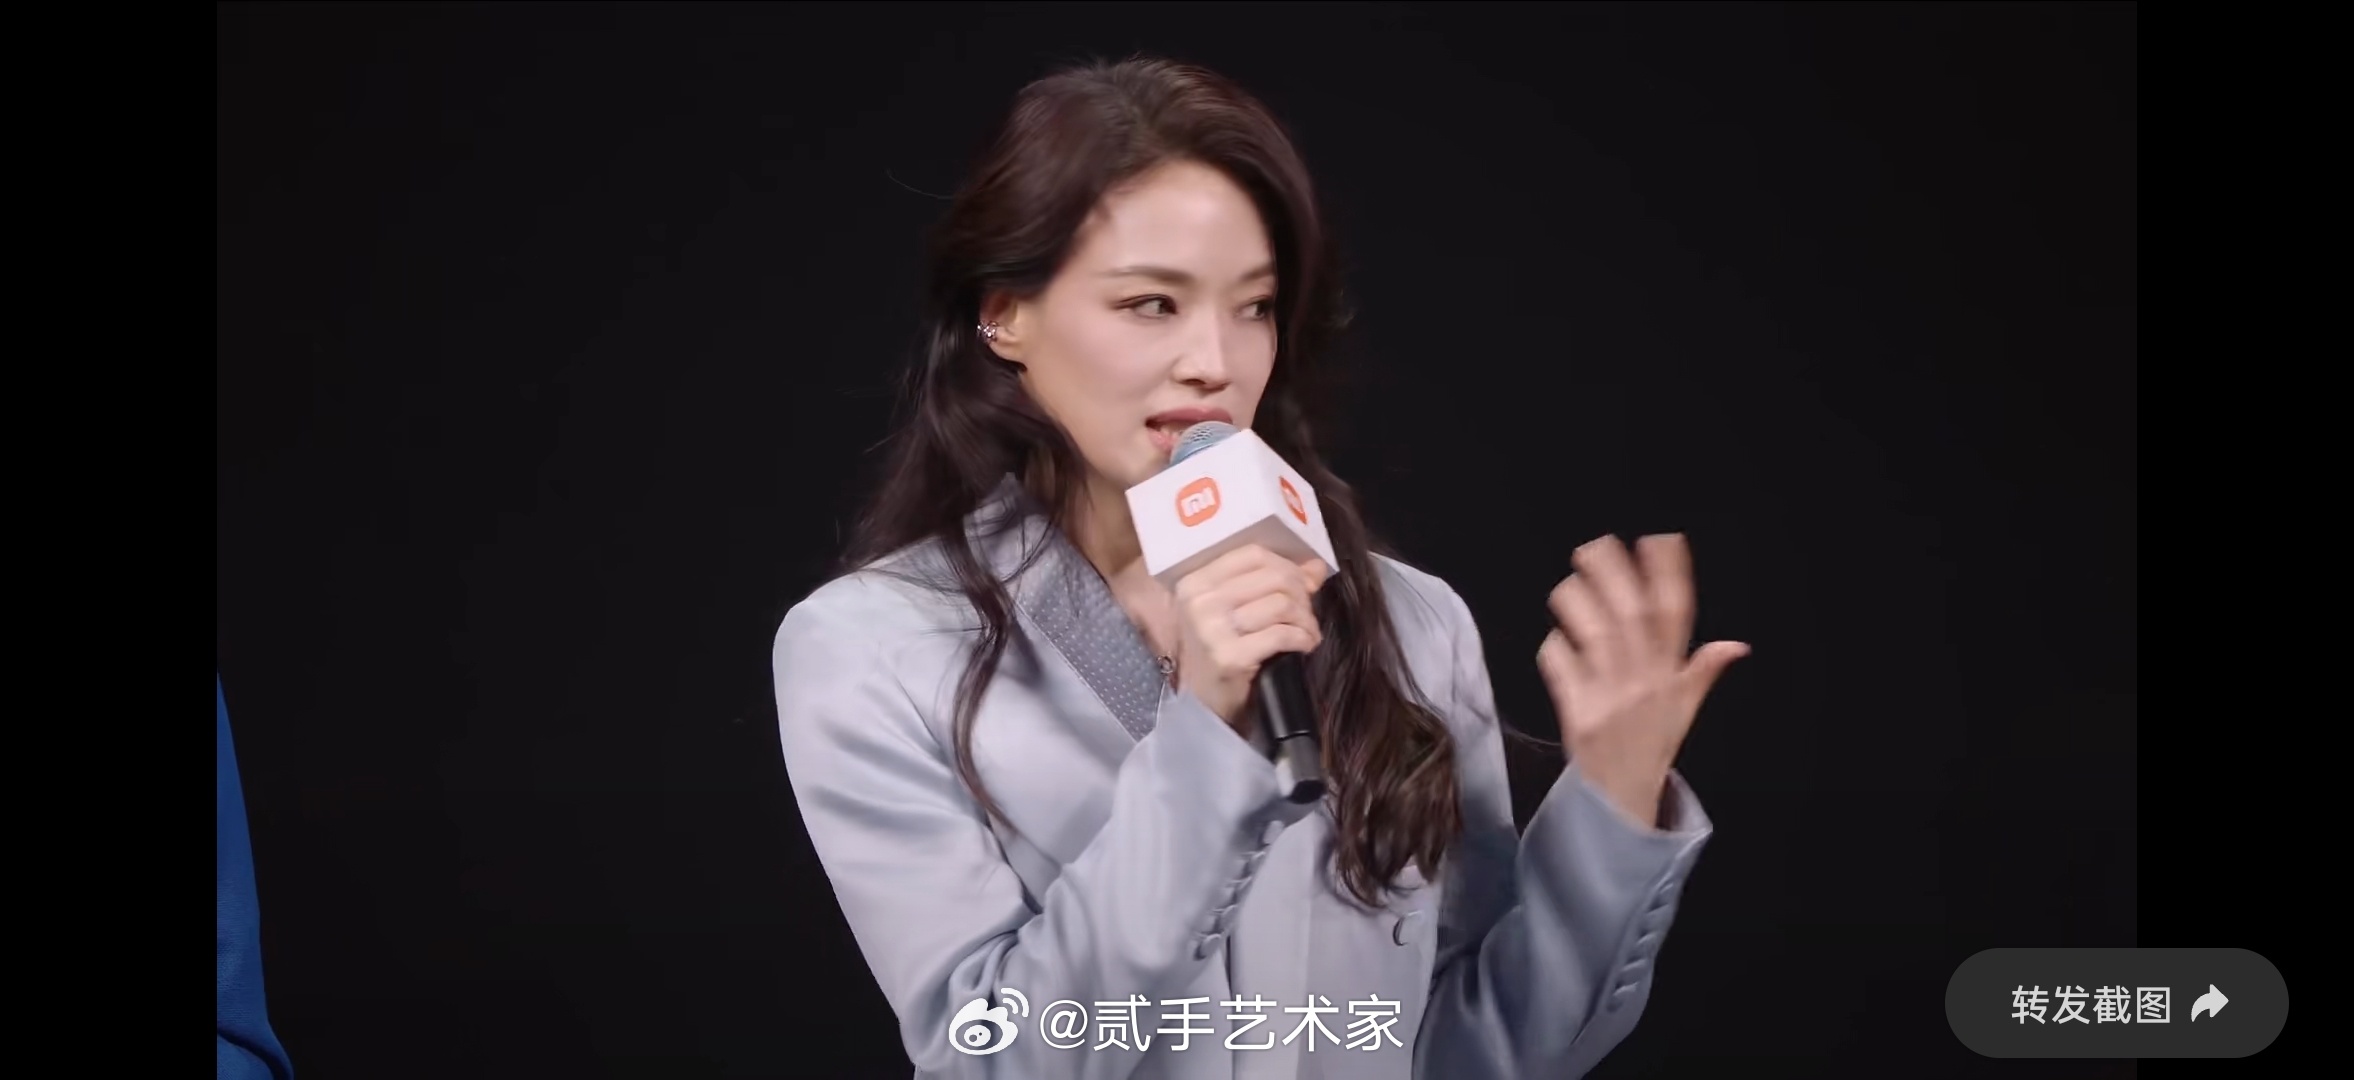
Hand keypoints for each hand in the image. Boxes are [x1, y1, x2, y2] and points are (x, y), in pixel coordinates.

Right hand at [1173, 544, 1329, 730]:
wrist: (1205, 702)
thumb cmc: (1222, 649)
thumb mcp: (1237, 609)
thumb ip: (1273, 583)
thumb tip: (1315, 566)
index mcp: (1196, 582)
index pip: (1253, 554)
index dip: (1287, 564)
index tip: (1304, 581)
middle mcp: (1199, 602)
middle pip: (1272, 577)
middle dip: (1301, 593)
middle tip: (1307, 613)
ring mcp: (1212, 630)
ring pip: (1281, 604)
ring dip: (1305, 619)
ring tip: (1307, 631)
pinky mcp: (1230, 657)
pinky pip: (1282, 634)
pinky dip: (1303, 638)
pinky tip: (1305, 644)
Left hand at [1537, 533, 1747, 826]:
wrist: (1621, 800)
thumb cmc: (1650, 747)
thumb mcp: (1684, 711)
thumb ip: (1702, 672)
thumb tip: (1738, 644)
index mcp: (1671, 678)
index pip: (1676, 616)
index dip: (1670, 574)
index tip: (1660, 538)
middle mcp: (1643, 683)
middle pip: (1630, 615)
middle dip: (1614, 574)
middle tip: (1596, 545)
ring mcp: (1609, 698)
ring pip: (1593, 634)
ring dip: (1578, 602)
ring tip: (1569, 582)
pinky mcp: (1576, 715)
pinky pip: (1561, 668)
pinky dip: (1554, 648)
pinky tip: (1554, 639)